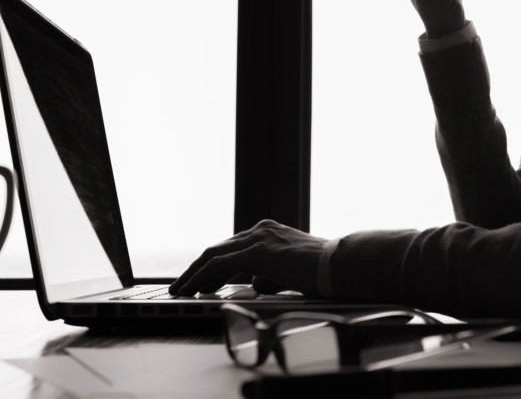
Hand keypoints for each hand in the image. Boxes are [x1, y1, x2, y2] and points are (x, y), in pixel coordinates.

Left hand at [169, 219, 327, 296]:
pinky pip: (219, 264)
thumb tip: (256, 284)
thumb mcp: (292, 272)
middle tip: (182, 284)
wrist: (340, 265)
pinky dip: (201, 276)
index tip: (201, 279)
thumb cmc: (324, 271)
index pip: (234, 248)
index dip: (214, 265)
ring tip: (180, 289)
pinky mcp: (256, 252)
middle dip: (197, 268)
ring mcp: (258, 238)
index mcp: (271, 233)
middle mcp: (261, 231)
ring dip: (193, 273)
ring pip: (213, 254)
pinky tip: (192, 288)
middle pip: (219, 249)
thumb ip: (271, 275)